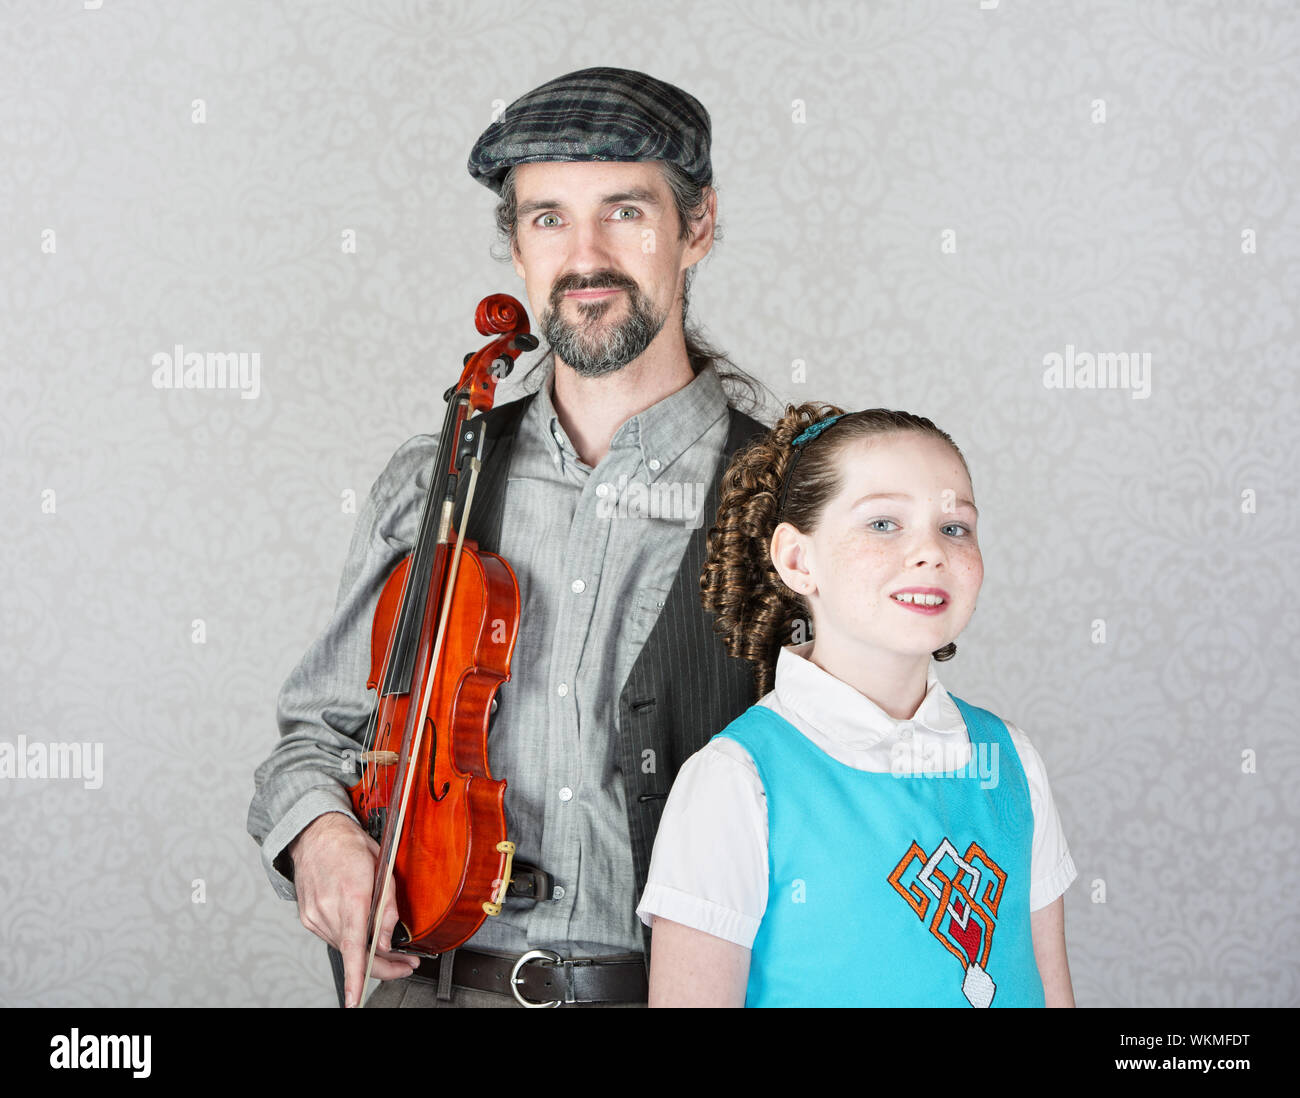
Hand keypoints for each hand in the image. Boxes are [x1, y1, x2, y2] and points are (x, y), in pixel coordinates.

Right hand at [289, 811, 419, 1005]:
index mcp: (352, 894)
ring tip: (388, 947)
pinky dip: (350, 939)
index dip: (357, 976)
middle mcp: (329, 908)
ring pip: (345, 947)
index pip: (355, 945)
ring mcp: (315, 915)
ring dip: (366, 952)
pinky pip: (334, 937)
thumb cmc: (351, 847)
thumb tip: (388, 943)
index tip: (355, 998)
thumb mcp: (383, 870)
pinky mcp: (308, 918)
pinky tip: (361, 929)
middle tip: (406, 965)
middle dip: (383, 964)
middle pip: (355, 953)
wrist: (316, 835)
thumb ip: (388, 909)